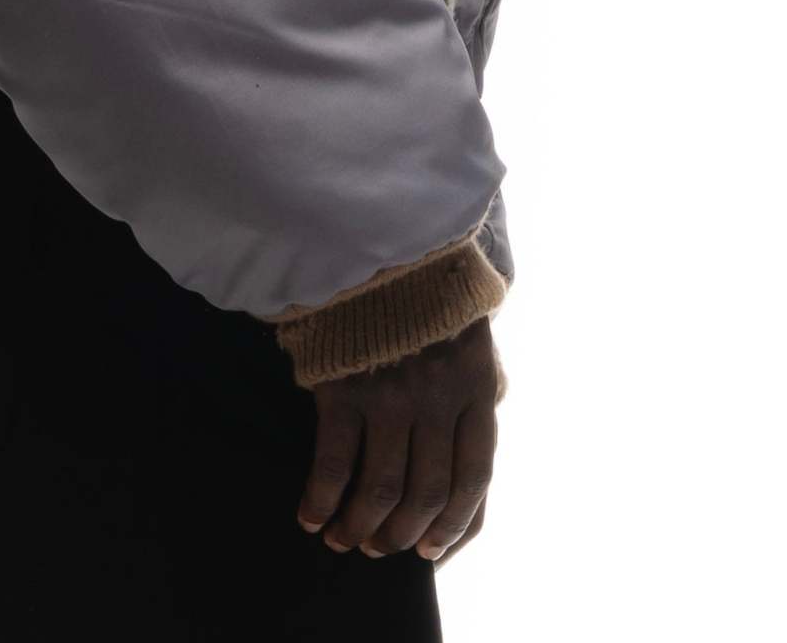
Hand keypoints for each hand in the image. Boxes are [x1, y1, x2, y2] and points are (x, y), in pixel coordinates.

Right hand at [293, 314, 498, 569]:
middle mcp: (438, 398)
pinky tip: (311, 515)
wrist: (376, 234)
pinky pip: (333, 463)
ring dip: (361, 527)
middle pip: (428, 492)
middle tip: (381, 549)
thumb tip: (473, 458)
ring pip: (381, 490)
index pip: (474, 478)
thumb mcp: (468, 335)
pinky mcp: (344, 385)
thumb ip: (474, 393)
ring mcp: (391, 394)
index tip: (432, 551)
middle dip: (403, 534)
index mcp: (475, 386)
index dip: (455, 524)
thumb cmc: (423, 291)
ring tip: (344, 540)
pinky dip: (322, 500)